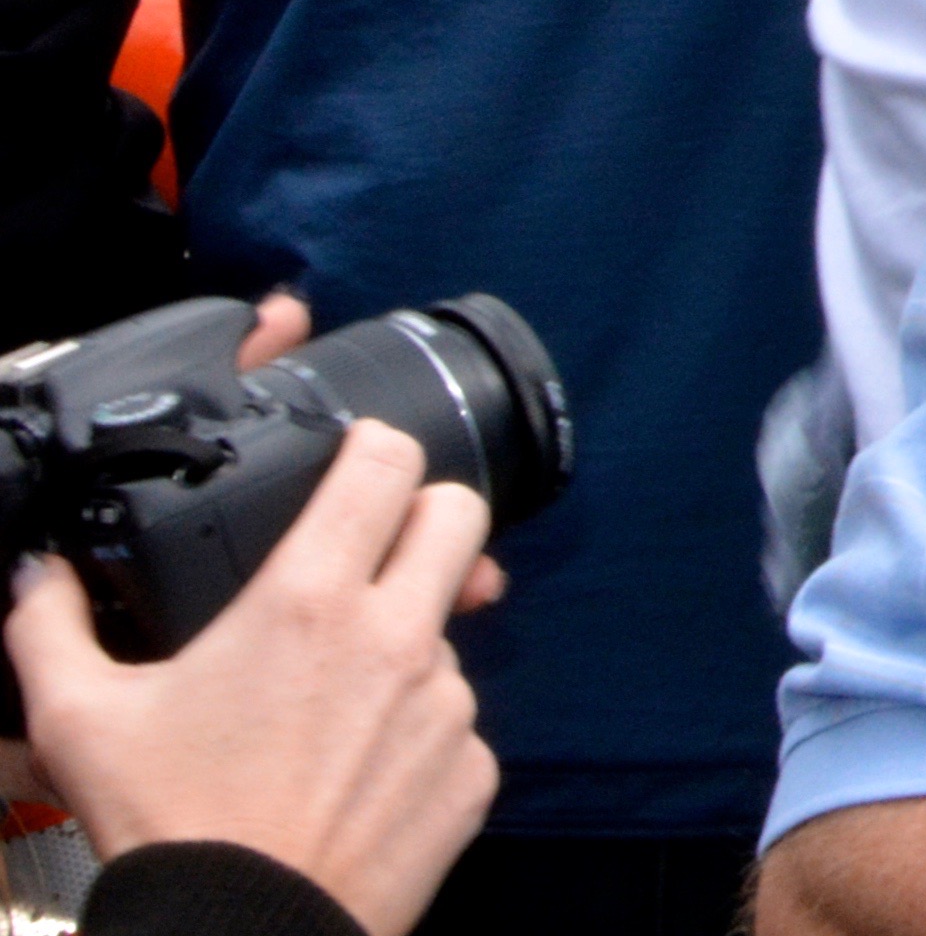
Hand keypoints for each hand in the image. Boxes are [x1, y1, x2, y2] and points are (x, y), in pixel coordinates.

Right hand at [5, 420, 501, 935]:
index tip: (354, 458)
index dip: (373, 446)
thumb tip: (36, 575)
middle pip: (460, 516)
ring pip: (451, 632)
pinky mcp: (473, 768)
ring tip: (326, 704)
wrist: (236, 934)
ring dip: (405, 645)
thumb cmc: (165, 825)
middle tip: (374, 548)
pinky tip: (352, 770)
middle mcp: (398, 637)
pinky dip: (414, 734)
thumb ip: (51, 627)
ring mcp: (448, 704)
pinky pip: (456, 725)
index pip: (388, 463)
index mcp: (310, 600)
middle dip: (424, 516)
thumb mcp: (78, 718)